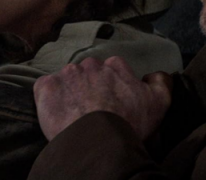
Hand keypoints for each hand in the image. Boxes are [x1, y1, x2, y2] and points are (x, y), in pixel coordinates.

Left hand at [33, 56, 171, 140]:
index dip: (111, 87)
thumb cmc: (129, 123)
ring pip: (66, 80)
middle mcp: (90, 64)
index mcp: (115, 65)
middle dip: (88, 87)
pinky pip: (45, 88)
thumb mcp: (159, 103)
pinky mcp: (46, 87)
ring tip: (74, 115)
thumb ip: (161, 82)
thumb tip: (154, 74)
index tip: (111, 103)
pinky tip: (57, 112)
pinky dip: (49, 98)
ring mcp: (66, 74)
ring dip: (69, 93)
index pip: (112, 70)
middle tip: (92, 110)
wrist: (98, 141)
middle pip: (88, 73)